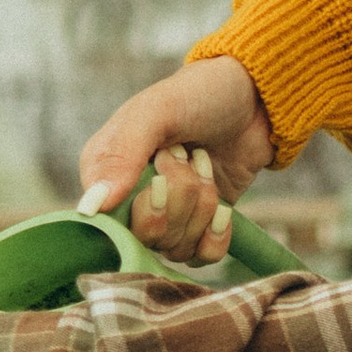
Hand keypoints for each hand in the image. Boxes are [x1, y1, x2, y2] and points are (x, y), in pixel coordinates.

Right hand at [80, 57, 274, 257]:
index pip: (105, 219)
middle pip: (144, 236)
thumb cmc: (199, 94)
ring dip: (202, 206)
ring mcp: (165, 215)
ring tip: (206, 163)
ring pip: (175, 247)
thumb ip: (122, 154)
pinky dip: (216, 236)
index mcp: (105, 169)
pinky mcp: (198, 227)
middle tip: (190, 156)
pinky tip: (223, 208)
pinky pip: (199, 258)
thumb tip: (95, 206)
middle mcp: (128, 198)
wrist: (256, 99)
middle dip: (180, 198)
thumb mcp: (158, 111)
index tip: (164, 165)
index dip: (143, 202)